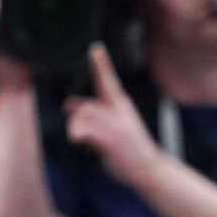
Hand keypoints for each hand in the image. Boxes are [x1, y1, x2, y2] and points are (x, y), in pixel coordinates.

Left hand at [65, 43, 161, 187]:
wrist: (149, 169)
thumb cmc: (128, 147)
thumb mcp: (112, 126)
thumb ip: (91, 113)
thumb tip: (67, 104)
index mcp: (121, 105)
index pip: (108, 80)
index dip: (101, 64)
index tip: (95, 47)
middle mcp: (119, 111)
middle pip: (84, 106)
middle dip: (76, 118)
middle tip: (81, 130)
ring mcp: (116, 125)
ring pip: (81, 117)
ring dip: (76, 129)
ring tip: (86, 141)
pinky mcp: (111, 138)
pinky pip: (83, 130)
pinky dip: (77, 135)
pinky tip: (80, 142)